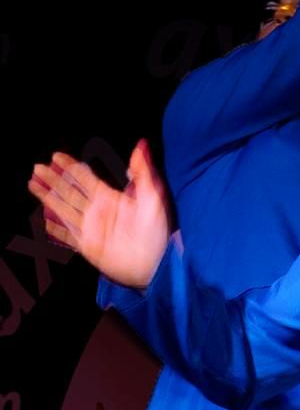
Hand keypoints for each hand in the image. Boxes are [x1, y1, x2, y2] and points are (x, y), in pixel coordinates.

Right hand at [28, 139, 170, 288]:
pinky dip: (54, 226)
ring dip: (48, 197)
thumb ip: (143, 172)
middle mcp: (98, 211)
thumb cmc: (157, 232)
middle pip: (69, 191)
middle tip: (37, 167)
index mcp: (110, 198)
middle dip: (53, 179)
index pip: (85, 178)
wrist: (155, 263)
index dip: (70, 166)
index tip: (56, 156)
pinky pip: (66, 234)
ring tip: (32, 184)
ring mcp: (91, 228)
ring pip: (63, 208)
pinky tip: (44, 218)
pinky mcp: (87, 246)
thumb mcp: (153, 197)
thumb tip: (140, 145)